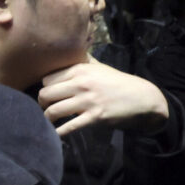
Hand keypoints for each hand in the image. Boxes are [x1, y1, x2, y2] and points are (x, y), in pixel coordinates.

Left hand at [39, 59, 168, 135]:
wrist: (142, 98)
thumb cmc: (118, 81)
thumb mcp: (99, 66)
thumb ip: (82, 60)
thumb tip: (67, 50)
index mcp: (79, 69)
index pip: (47, 79)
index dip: (44, 87)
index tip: (47, 93)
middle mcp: (81, 84)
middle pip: (45, 94)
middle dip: (41, 102)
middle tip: (44, 106)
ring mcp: (87, 101)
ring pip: (54, 110)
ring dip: (47, 117)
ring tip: (48, 119)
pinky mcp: (95, 117)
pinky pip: (70, 127)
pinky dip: (59, 132)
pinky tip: (54, 134)